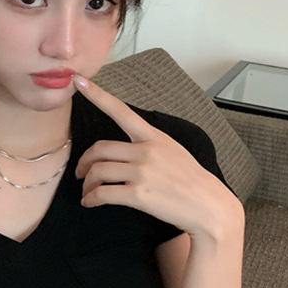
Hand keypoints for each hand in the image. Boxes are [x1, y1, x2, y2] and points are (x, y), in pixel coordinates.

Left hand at [72, 75, 241, 241]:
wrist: (208, 206)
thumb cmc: (191, 181)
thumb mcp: (173, 151)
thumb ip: (148, 145)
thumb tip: (124, 151)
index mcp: (154, 137)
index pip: (121, 111)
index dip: (98, 95)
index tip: (78, 81)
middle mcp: (146, 151)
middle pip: (100, 149)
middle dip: (84, 162)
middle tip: (81, 172)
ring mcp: (142, 173)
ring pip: (98, 172)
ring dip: (87, 184)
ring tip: (87, 192)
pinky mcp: (139, 195)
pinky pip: (102, 194)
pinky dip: (90, 199)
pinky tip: (90, 202)